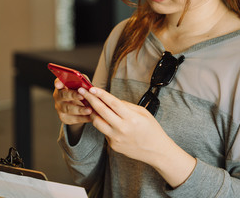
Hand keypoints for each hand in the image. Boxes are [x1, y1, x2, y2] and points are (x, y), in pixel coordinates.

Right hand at [53, 78, 92, 125]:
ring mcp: (60, 108)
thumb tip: (89, 85)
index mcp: (62, 86)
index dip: (58, 83)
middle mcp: (58, 96)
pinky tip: (90, 117)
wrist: (79, 106)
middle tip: (82, 96)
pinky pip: (73, 118)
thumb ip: (83, 82)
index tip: (59, 84)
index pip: (58, 82)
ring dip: (80, 109)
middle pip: (63, 95)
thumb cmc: (80, 92)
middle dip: (73, 95)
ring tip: (89, 110)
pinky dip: (83, 118)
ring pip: (68, 109)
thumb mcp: (82, 85)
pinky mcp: (64, 118)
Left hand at [78, 87, 196, 187]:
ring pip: (97, 122)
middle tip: (82, 91)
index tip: (92, 88)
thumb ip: (126, 106)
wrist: (157, 151)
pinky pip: (104, 131)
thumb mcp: (143, 113)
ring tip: (88, 104)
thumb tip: (111, 100)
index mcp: (131, 119)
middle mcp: (122, 129)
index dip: (101, 94)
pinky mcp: (113, 145)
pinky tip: (104, 118)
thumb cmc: (152, 130)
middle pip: (101, 111)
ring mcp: (116, 138)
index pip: (112, 103)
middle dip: (90, 99)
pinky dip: (102, 123)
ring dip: (92, 112)